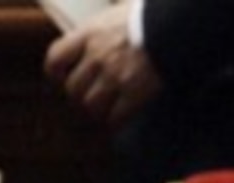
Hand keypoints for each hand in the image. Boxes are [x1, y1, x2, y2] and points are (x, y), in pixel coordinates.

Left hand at [44, 6, 162, 126]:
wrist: (176, 28)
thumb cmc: (153, 17)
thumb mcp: (122, 8)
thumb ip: (110, 16)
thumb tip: (116, 9)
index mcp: (89, 34)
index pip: (56, 58)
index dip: (57, 74)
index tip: (63, 78)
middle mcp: (96, 56)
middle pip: (74, 87)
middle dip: (81, 96)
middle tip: (90, 98)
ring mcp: (114, 76)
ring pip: (92, 105)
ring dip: (99, 110)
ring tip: (107, 111)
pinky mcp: (134, 93)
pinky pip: (116, 116)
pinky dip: (117, 121)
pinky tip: (122, 119)